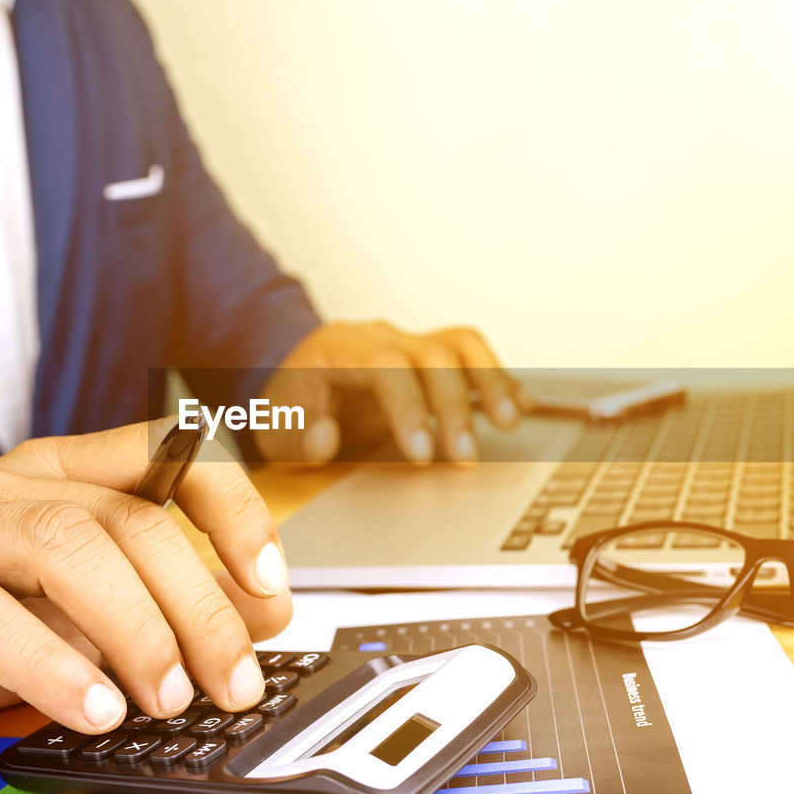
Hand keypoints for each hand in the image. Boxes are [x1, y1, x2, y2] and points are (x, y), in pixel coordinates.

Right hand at [0, 421, 289, 754]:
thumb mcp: (75, 617)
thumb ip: (156, 607)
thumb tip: (257, 616)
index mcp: (58, 476)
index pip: (167, 455)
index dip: (233, 511)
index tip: (271, 584)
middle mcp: (4, 485)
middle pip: (128, 518)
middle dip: (197, 605)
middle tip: (231, 681)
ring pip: (61, 546)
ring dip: (133, 628)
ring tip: (164, 698)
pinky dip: (47, 664)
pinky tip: (88, 709)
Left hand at [255, 322, 529, 464]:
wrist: (292, 380)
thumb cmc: (287, 408)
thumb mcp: (273, 429)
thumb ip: (296, 436)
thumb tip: (325, 436)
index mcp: (338, 348)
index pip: (384, 364)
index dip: (408, 406)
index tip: (421, 453)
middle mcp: (379, 337)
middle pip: (431, 354)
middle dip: (454, 406)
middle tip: (465, 457)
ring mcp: (408, 343)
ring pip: (459, 345)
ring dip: (490, 382)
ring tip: (509, 422)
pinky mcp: (429, 358)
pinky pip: (470, 355)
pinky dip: (498, 379)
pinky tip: (520, 406)